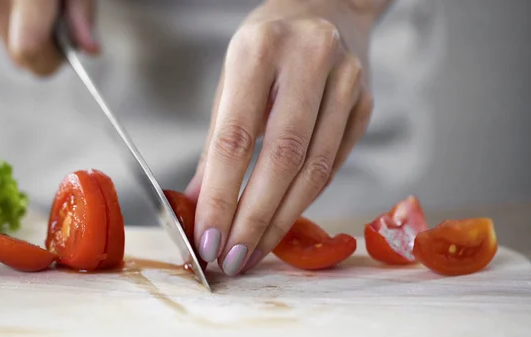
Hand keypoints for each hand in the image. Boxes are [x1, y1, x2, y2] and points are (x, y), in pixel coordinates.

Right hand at [0, 0, 98, 75]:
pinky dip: (7, 18)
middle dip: (43, 45)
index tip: (65, 53)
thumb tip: (90, 51)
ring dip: (23, 30)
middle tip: (55, 17)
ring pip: (6, 41)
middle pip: (20, 53)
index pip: (30, 46)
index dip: (51, 59)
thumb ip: (82, 13)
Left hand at [185, 0, 387, 275]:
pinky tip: (282, 221)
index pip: (236, 136)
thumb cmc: (269, 45)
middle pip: (282, 158)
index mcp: (259, 49)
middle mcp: (309, 60)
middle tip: (232, 258)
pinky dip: (305, 199)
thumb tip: (200, 203)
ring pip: (315, 169)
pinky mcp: (366, 104)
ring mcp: (346, 81)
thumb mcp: (232, 79)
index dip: (221, 195)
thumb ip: (217, 142)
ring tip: (254, 251)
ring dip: (281, 220)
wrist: (328, 7)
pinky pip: (334, 164)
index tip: (207, 238)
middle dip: (254, 219)